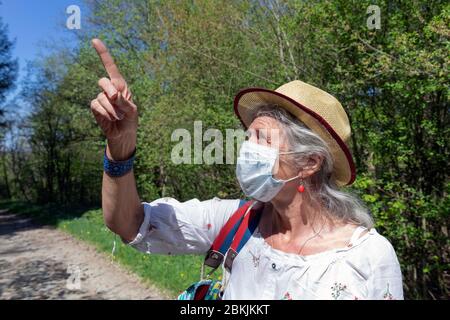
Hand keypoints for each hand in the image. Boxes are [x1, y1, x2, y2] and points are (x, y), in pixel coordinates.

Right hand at [90, 38, 137, 159]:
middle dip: (110, 92)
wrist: (123, 134)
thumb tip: (112, 95)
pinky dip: (105, 113)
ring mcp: (101, 97)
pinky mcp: (95, 106)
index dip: (103, 54)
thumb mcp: (131, 110)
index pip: (110, 67)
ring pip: (101, 97)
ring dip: (112, 109)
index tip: (95, 40)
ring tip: (118, 116)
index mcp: (121, 85)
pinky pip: (96, 106)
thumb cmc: (130, 120)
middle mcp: (110, 89)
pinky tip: (110, 119)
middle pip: (103, 81)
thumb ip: (123, 101)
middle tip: (117, 101)